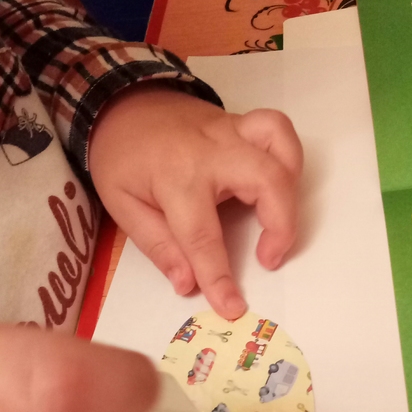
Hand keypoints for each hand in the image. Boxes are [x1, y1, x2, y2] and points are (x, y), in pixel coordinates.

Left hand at [88, 83, 303, 318]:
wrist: (121, 104)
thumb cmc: (121, 158)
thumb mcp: (122, 205)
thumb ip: (157, 245)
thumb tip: (187, 283)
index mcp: (175, 177)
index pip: (203, 236)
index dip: (219, 276)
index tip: (232, 307)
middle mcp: (211, 151)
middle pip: (265, 181)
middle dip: (280, 226)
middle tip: (269, 258)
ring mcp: (231, 131)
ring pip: (282, 148)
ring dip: (291, 190)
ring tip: (279, 222)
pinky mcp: (241, 124)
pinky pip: (278, 132)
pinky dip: (289, 158)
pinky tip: (279, 186)